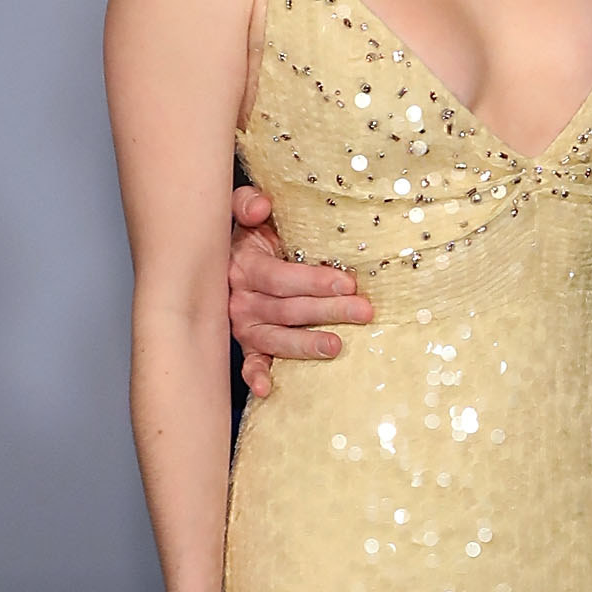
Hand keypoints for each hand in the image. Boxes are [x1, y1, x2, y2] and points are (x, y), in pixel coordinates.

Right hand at [228, 185, 372, 396]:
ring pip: (276, 337)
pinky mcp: (249, 344)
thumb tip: (261, 206)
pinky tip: (267, 389)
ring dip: (305, 344)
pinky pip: (250, 361)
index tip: (347, 282)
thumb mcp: (247, 211)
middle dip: (327, 310)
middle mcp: (241, 298)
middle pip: (287, 309)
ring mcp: (244, 325)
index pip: (280, 276)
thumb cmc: (252, 235)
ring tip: (336, 346)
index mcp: (244, 266)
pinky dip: (256, 376)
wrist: (228, 257)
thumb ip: (248, 203)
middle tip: (363, 311)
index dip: (313, 280)